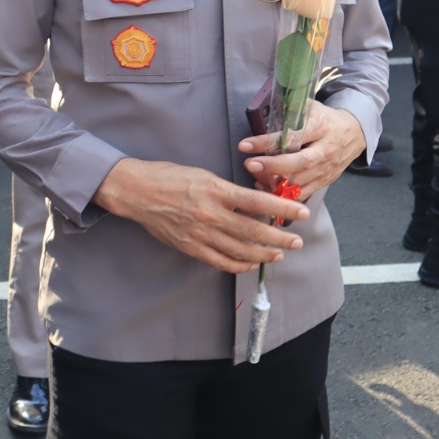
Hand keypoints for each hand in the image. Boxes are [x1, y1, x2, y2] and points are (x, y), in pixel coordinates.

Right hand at [93, 157, 309, 274]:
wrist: (136, 191)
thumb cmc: (169, 177)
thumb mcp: (203, 174)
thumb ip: (228, 190)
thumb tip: (254, 202)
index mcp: (215, 190)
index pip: (258, 202)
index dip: (283, 208)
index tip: (302, 212)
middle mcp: (210, 214)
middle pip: (254, 230)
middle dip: (280, 237)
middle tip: (297, 241)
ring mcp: (200, 233)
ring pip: (240, 250)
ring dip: (264, 254)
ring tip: (279, 253)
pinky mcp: (190, 247)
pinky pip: (220, 261)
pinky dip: (238, 264)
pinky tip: (250, 263)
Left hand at [238, 102, 366, 201]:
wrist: (354, 134)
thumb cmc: (325, 119)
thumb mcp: (310, 107)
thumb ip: (289, 110)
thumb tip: (263, 110)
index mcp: (320, 127)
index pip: (292, 136)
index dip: (268, 142)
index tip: (245, 145)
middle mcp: (325, 150)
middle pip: (299, 163)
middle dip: (272, 166)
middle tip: (249, 164)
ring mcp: (326, 168)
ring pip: (300, 181)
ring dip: (275, 182)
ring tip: (255, 175)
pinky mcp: (324, 181)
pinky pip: (303, 193)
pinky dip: (283, 194)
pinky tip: (266, 188)